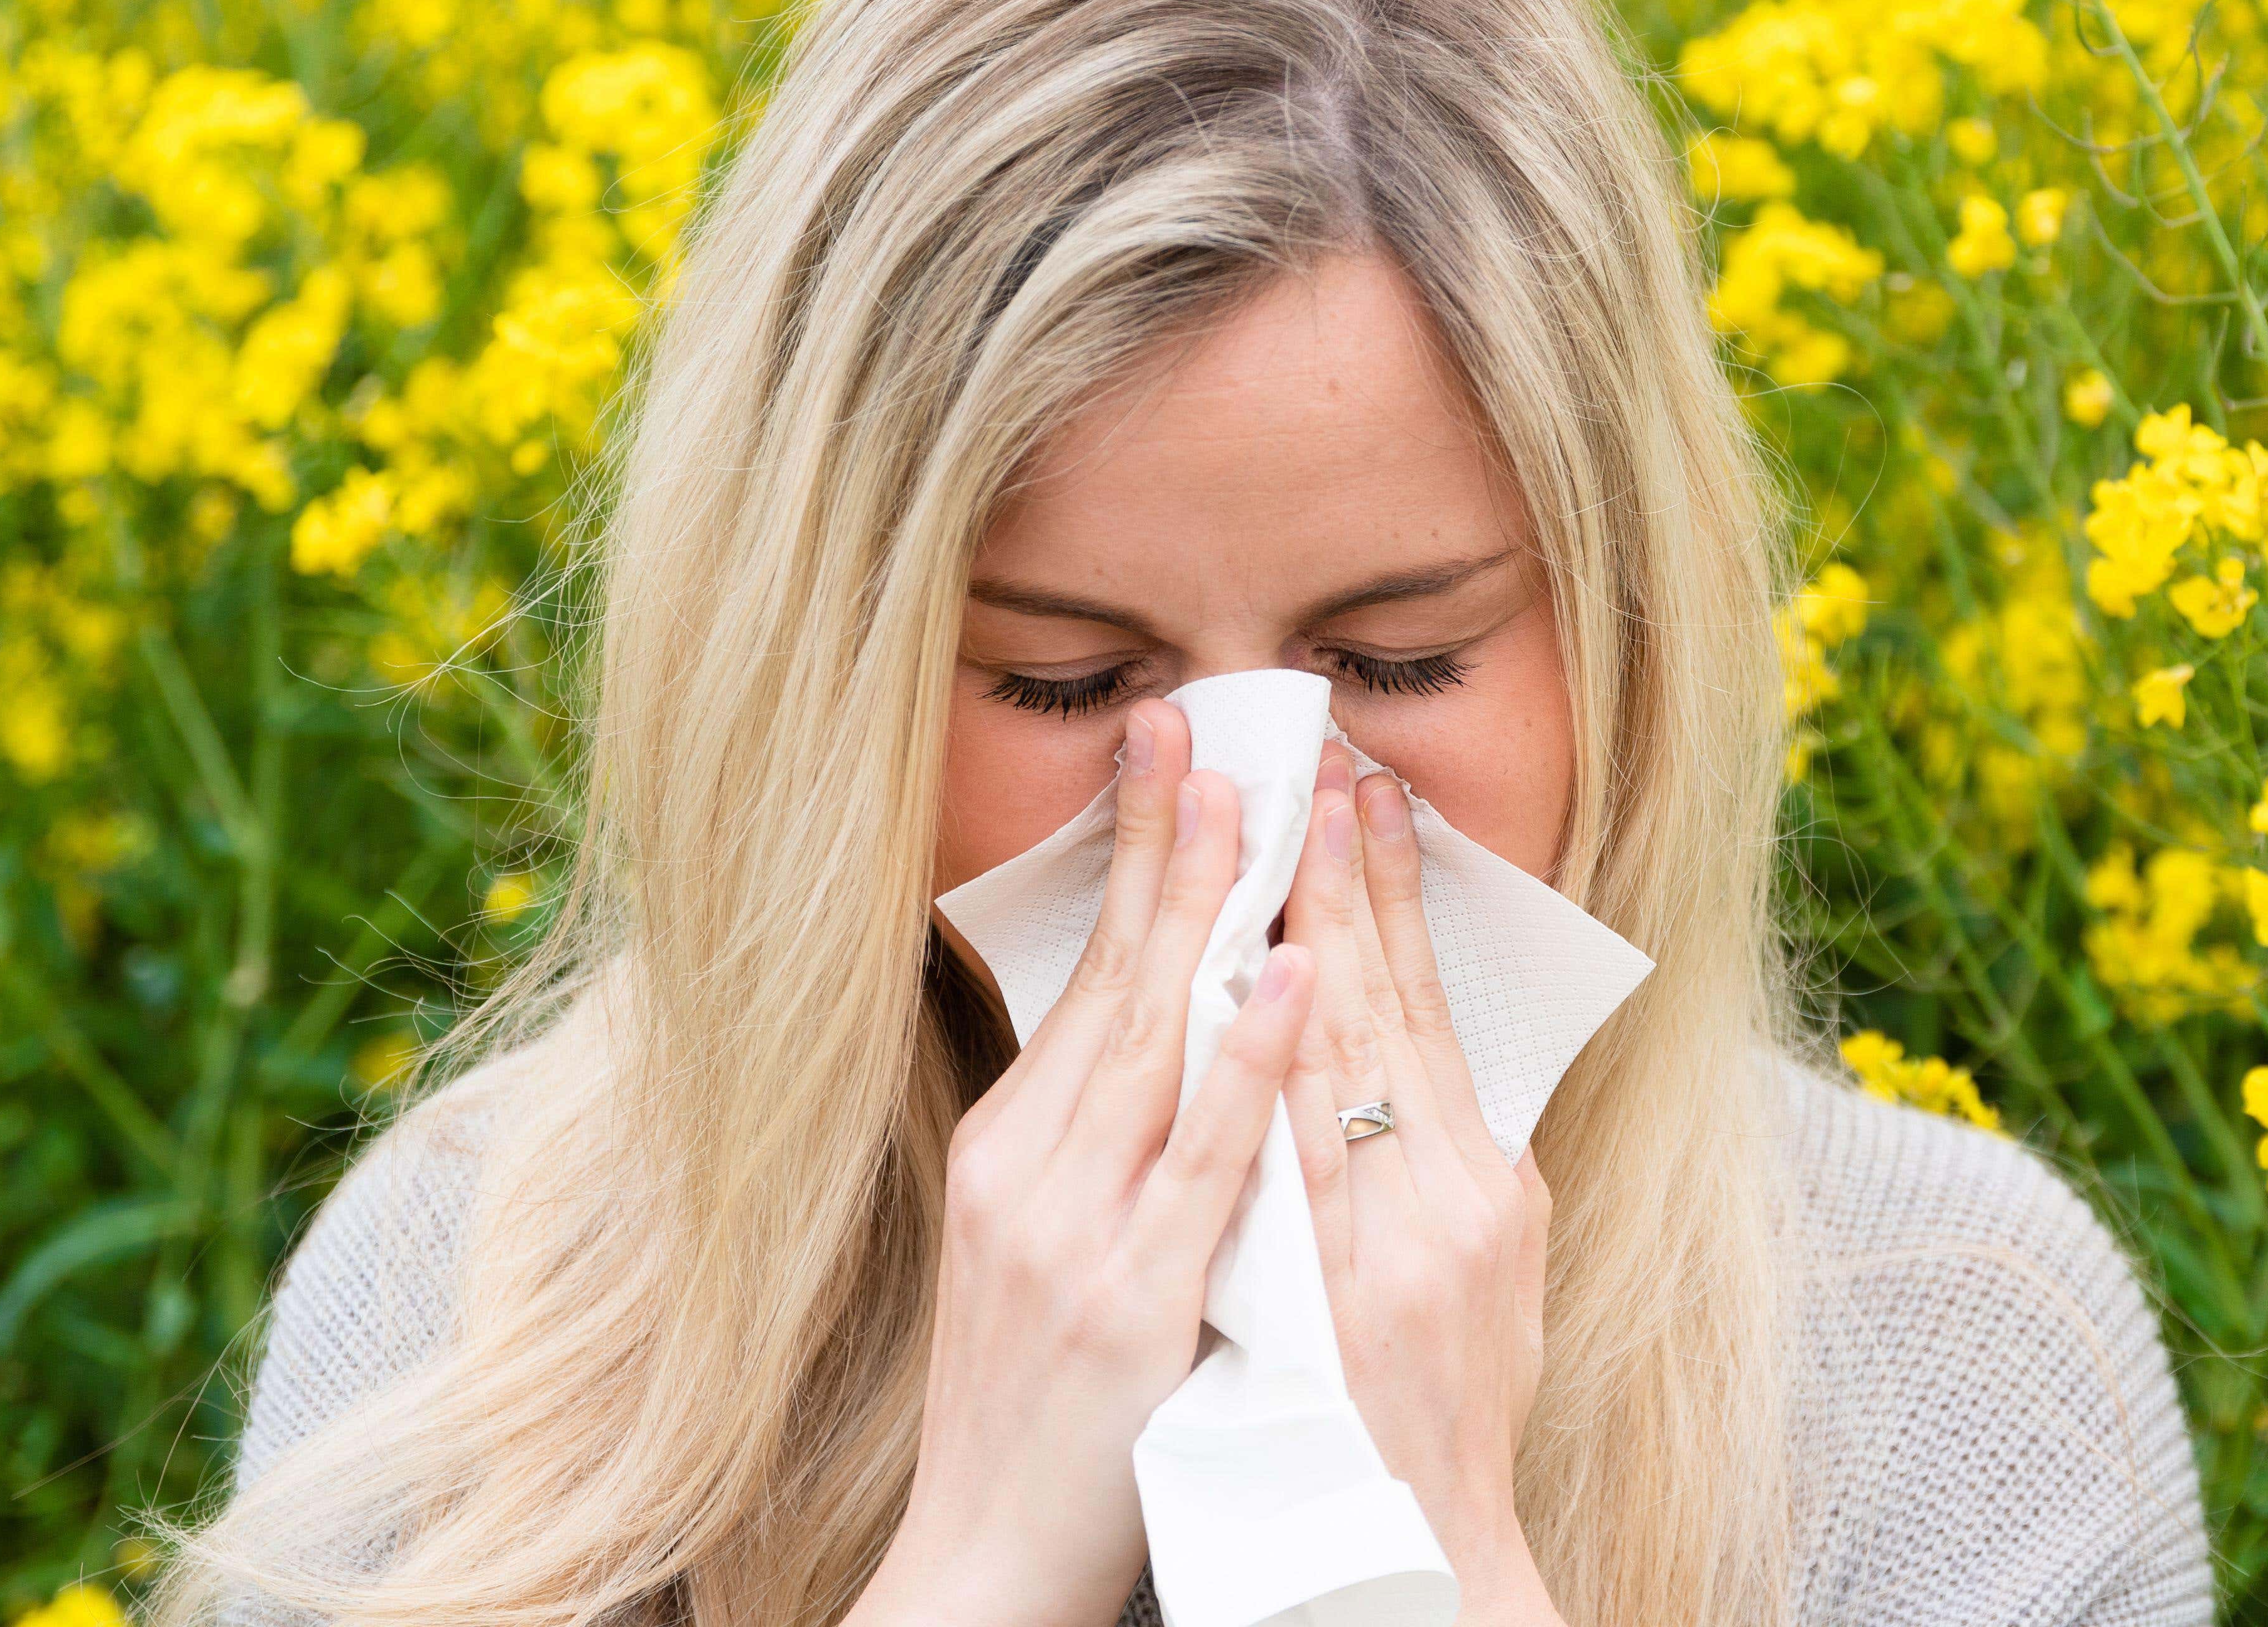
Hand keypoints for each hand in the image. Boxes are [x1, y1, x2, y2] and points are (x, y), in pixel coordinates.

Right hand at [852, 701, 1316, 1626]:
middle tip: (1201, 724)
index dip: (1133, 859)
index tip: (1167, 748)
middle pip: (1115, 979)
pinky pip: (1203, 1158)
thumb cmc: (1038, 1405)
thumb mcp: (1042, 1243)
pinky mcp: (1132, 1298)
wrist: (982, 1562)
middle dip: (1164, 845)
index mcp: (1014, 1150)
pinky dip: (1245, 1060)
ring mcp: (1080, 1232)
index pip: (1087, 974)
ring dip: (1206, 913)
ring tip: (1252, 801)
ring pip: (1157, 1042)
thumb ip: (1098, 1140)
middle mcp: (1031, 1171)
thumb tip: (1175, 1018)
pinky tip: (1285, 977)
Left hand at [1281, 748, 1563, 1623]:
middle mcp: (1448, 1209)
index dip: (1393, 898)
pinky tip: (1269, 982)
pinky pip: (1296, 1165)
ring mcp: (1389, 1255)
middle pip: (1384, 1011)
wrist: (1405, 1559)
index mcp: (1484, 1193)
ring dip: (1309, 934)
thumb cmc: (1439, 1423)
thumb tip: (1416, 1062)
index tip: (1365, 796)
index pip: (1424, 1010)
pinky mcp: (1334, 1303)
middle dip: (1347, 879)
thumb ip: (1450, 1174)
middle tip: (1319, 765)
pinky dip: (1279, 1067)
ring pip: (1342, 1065)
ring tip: (1275, 825)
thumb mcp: (1483, 1284)